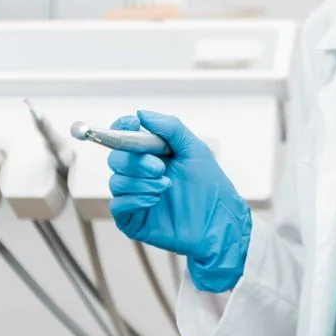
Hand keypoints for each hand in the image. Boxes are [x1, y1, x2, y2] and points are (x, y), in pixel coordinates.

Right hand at [107, 111, 251, 292]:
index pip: (123, 136)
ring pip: (116, 181)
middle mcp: (139, 174)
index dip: (122, 128)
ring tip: (165, 186)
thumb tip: (141, 113)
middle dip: (136, 160)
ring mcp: (135, 196)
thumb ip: (170, 128)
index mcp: (150, 154)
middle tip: (160, 167)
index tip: (132, 124)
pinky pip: (118, 205)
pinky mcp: (133, 219)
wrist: (219, 222)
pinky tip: (155, 200)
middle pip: (116, 158)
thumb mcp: (194, 149)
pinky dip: (135, 199)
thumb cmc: (209, 187)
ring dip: (140, 181)